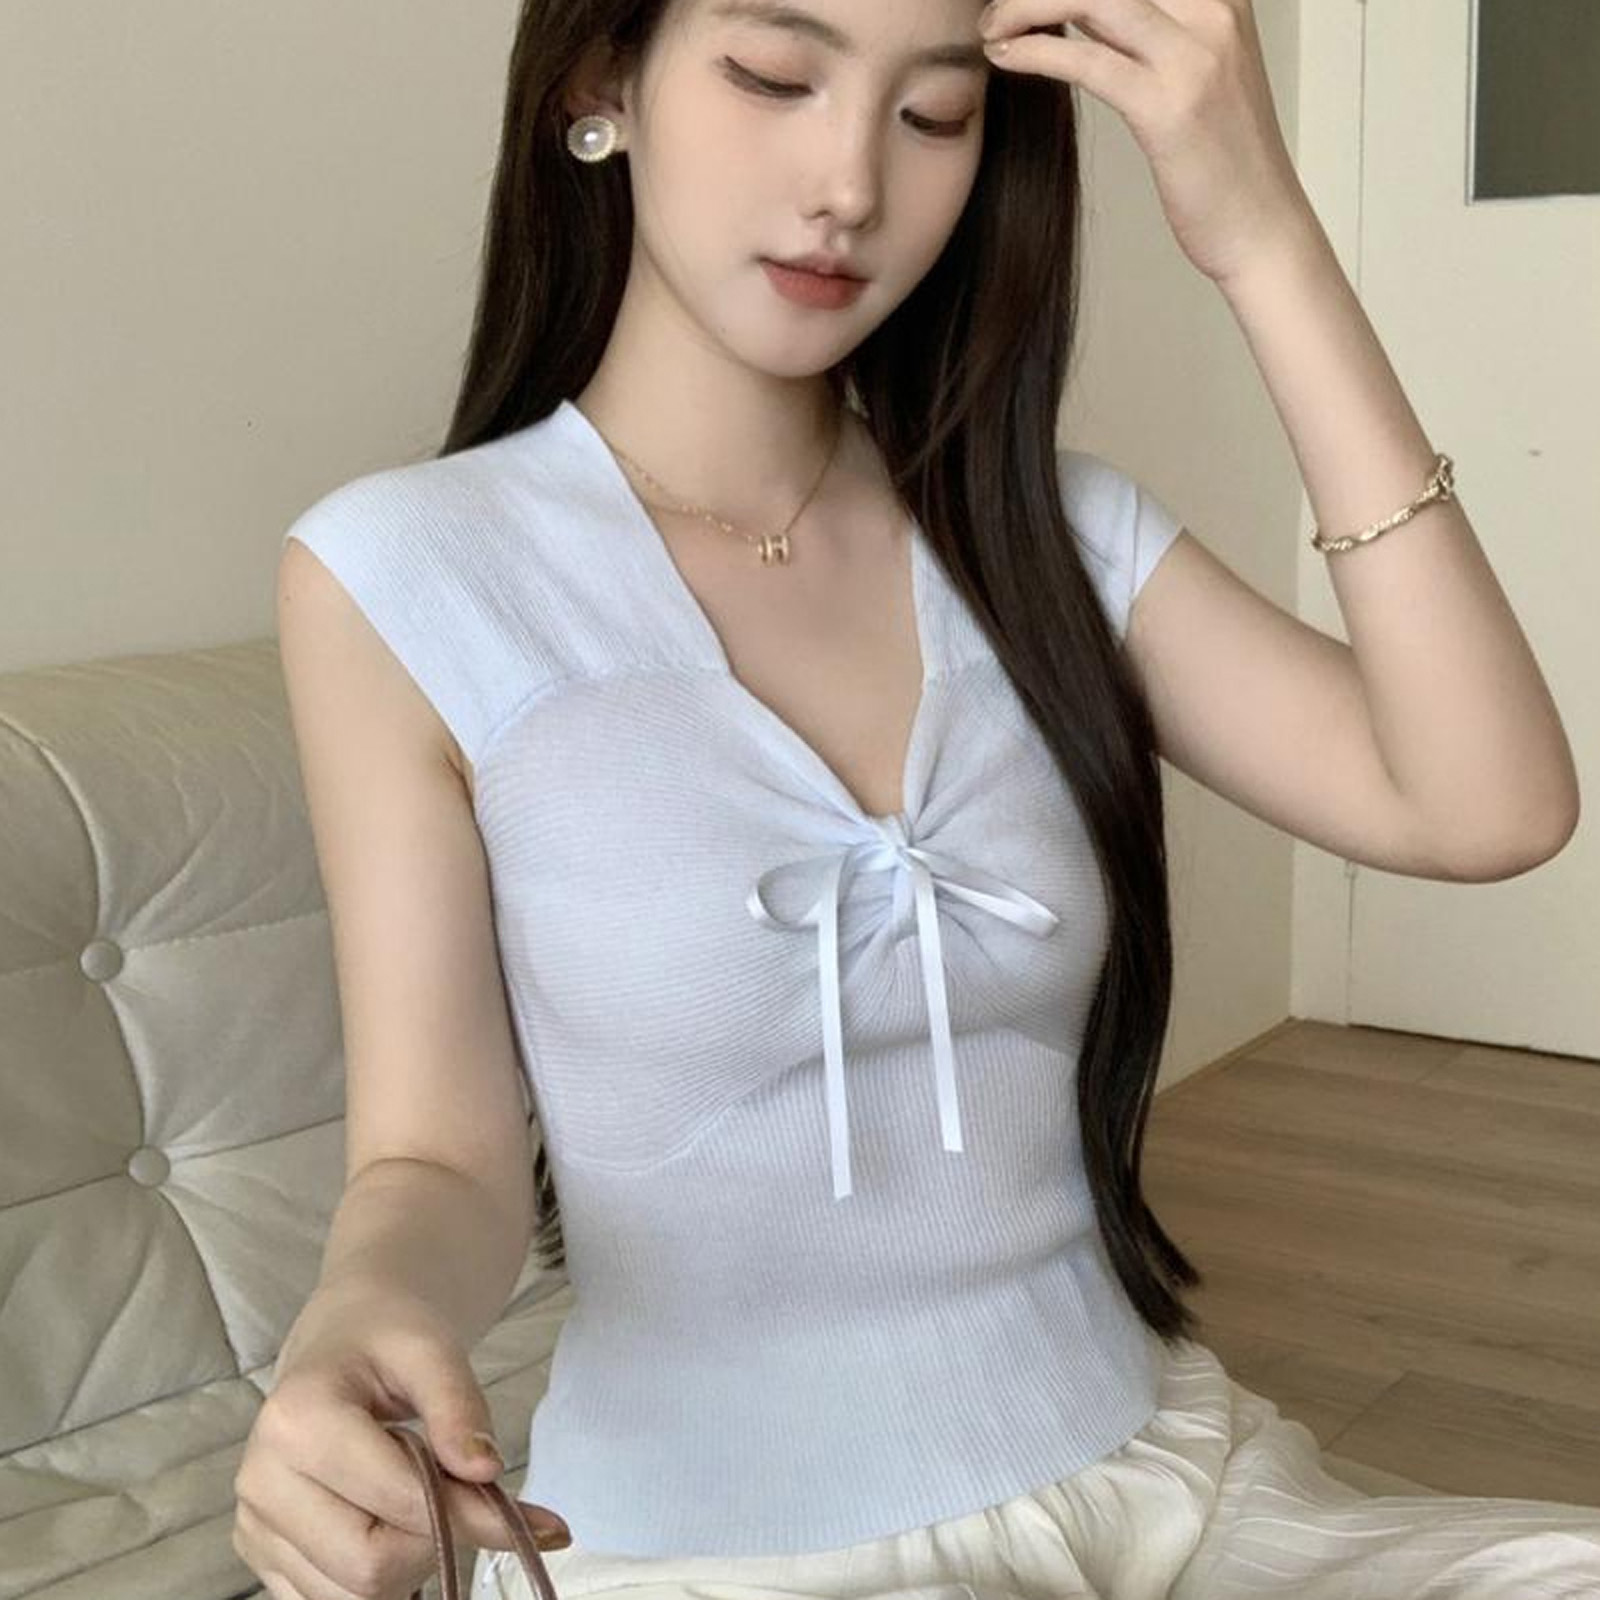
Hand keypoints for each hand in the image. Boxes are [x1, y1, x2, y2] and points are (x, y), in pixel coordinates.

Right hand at [232, 1288, 570, 1599]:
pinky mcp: (262, 1557)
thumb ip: (459, 1407)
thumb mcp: (432, 1350)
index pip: (396, 1505)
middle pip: (368, 1568)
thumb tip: (486, 1471)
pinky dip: (380, 1580)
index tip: (514, 1507)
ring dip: (408, 1564)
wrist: (343, 1340)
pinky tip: (395, 1526)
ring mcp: (254, 1527)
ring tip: (418, 1499)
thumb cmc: (387, 1338)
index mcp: (297, 1422)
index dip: (463, 1513)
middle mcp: (261, 1483)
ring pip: (351, 1597)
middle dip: (432, 1543)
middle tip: (458, 1496)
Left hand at [978, 0, 1320, 286]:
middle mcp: (1212, 12)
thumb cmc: (1225, 162)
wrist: (1261, 228)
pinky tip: (1005, 56)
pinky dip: (1034, 52)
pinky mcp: (1167, 108)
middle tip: (1000, 8)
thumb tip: (1094, 14)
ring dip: (1027, 5)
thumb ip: (1153, 35)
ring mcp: (1194, 57)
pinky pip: (1086, 61)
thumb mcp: (1198, 74)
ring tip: (991, 28)